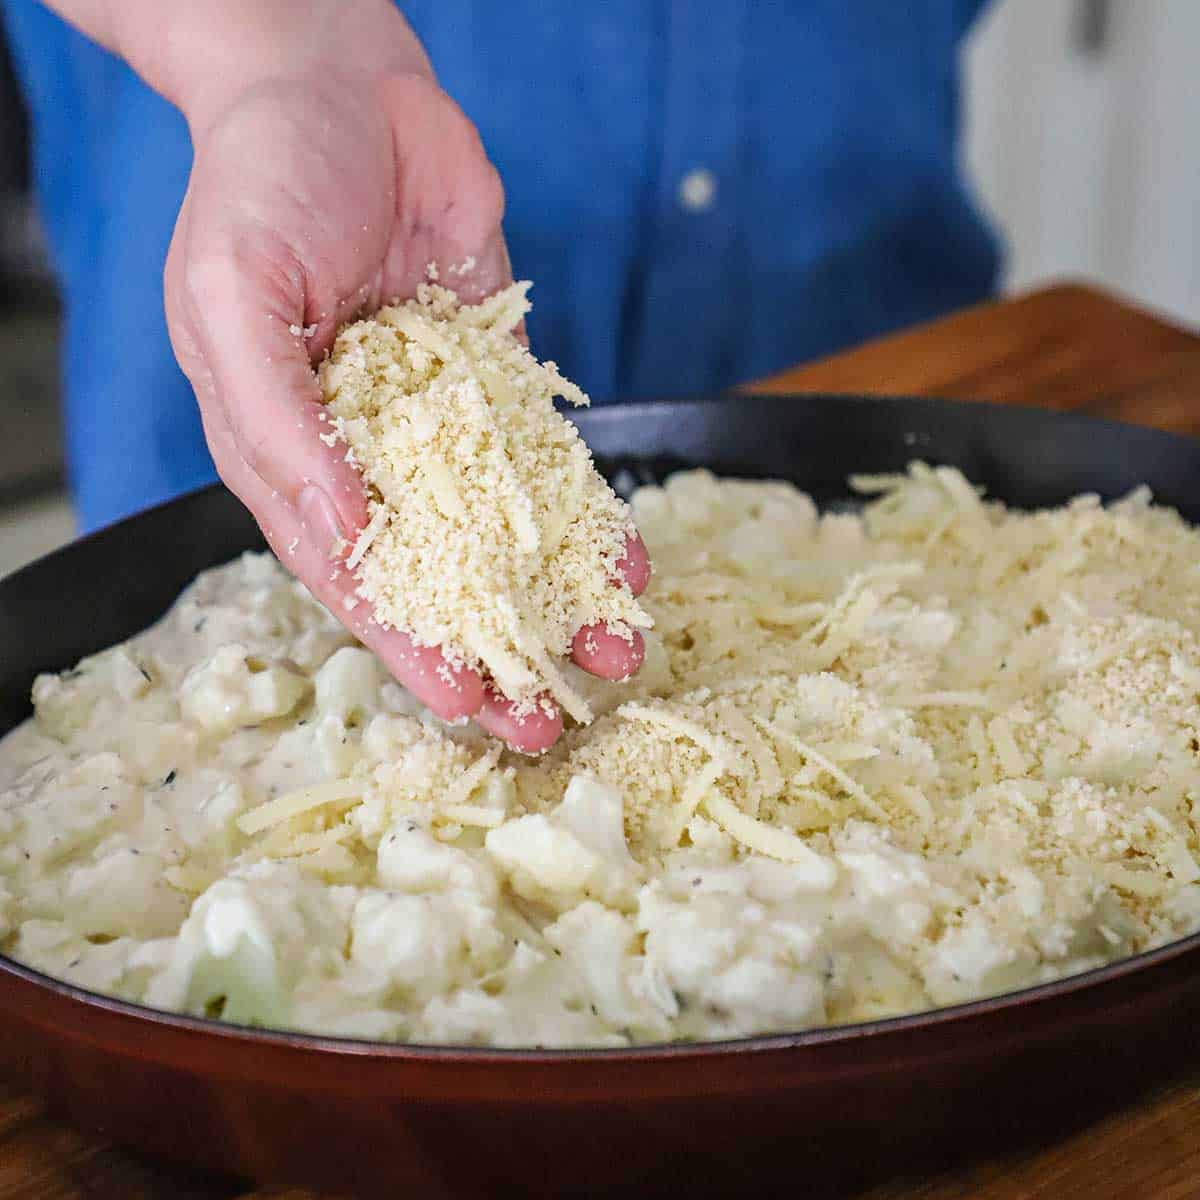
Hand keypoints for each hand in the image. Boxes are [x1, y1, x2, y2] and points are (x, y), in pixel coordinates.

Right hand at [160, 13, 647, 751]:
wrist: (340, 85)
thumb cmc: (261, 185)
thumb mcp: (231, 299)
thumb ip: (278, 423)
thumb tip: (344, 531)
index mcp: (291, 459)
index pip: (353, 576)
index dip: (408, 645)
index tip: (466, 703)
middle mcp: (371, 458)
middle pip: (439, 576)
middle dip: (493, 651)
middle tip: (545, 724)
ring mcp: (443, 426)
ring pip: (507, 536)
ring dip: (556, 602)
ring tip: (610, 661)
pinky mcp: (501, 386)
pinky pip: (552, 465)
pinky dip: (589, 518)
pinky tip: (628, 569)